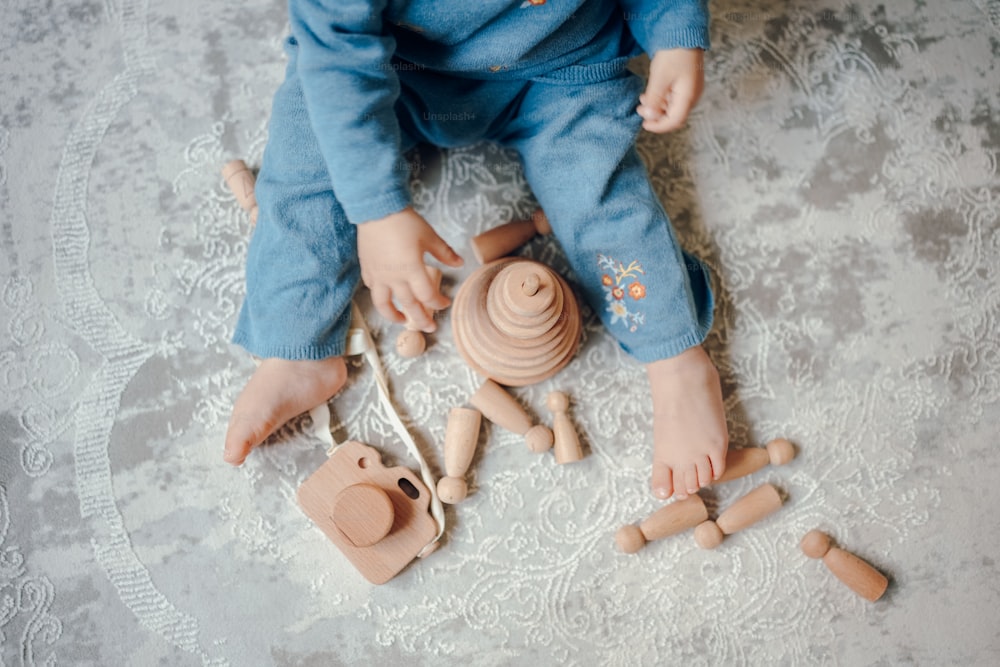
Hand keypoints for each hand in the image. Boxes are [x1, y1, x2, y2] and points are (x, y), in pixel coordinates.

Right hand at [356, 207, 463, 331]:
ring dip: (395, 317)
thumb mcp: (430, 237)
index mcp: (412, 270)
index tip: (445, 303)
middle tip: (429, 328)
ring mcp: (379, 276)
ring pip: (385, 305)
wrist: (376, 210)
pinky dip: (381, 298)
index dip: (438, 303)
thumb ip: (445, 253)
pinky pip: (373, 291)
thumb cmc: (404, 222)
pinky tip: (386, 299)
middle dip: (421, 319)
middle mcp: (394, 278)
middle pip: (409, 306)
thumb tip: (459, 263)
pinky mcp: (367, 270)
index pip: (427, 296)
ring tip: (402, 322)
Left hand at [636, 48, 704, 133]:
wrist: (683, 34)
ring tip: (643, 100)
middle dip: (656, 117)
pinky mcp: (685, 85)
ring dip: (656, 108)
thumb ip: (655, 100)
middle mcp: (692, 96)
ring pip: (672, 108)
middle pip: (674, 116)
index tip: (644, 124)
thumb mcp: (660, 78)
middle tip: (640, 110)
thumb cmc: (674, 54)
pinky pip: (673, 99)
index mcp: (688, 96)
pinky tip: (649, 94)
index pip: (675, 121)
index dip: (659, 126)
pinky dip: (660, 100)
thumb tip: (649, 117)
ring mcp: (689, 90)